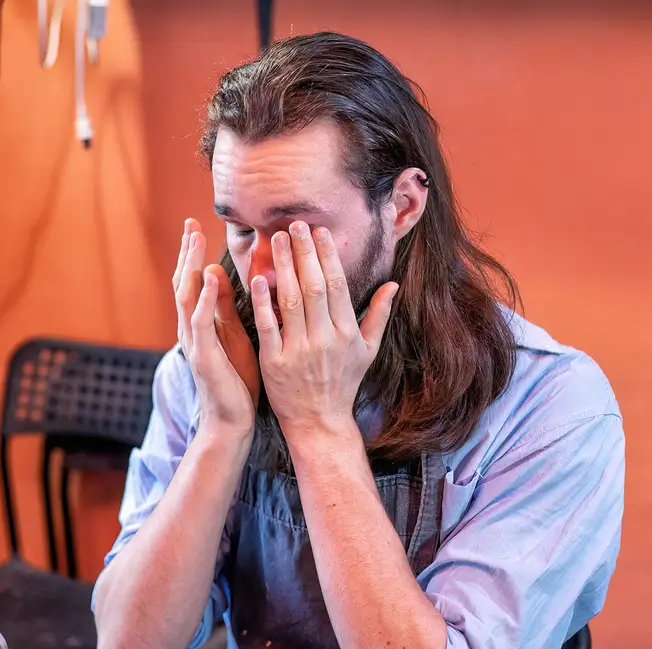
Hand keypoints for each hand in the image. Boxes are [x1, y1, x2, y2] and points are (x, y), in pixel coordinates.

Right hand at [174, 219, 259, 434]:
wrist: (231, 420)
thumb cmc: (236, 379)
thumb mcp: (231, 334)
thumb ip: (222, 306)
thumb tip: (215, 272)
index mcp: (199, 323)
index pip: (192, 281)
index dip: (192, 254)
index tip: (196, 226)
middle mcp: (190, 329)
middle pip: (184, 282)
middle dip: (187, 252)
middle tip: (190, 223)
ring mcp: (193, 343)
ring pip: (186, 297)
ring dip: (190, 266)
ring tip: (195, 240)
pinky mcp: (203, 356)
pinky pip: (199, 322)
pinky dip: (202, 299)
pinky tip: (208, 279)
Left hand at [250, 221, 397, 443]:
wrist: (318, 421)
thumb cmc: (343, 383)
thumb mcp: (367, 352)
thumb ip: (378, 315)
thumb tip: (393, 284)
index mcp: (346, 333)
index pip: (336, 285)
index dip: (327, 256)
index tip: (319, 232)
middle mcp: (324, 339)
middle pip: (313, 287)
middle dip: (304, 253)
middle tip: (294, 224)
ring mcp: (298, 351)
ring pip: (290, 300)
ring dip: (282, 267)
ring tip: (274, 239)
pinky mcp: (274, 362)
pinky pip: (268, 325)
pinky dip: (262, 301)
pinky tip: (258, 277)